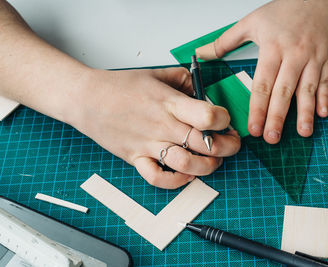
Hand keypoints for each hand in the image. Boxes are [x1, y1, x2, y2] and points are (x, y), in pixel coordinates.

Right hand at [72, 67, 240, 188]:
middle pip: (206, 144)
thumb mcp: (156, 74)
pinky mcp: (136, 158)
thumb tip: (203, 90)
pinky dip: (176, 181)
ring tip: (213, 160)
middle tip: (231, 143)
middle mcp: (162, 125)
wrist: (86, 98)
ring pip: (187, 165)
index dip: (225, 120)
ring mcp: (148, 144)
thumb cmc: (120, 86)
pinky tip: (186, 174)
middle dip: (227, 147)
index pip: (209, 116)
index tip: (225, 120)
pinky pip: (158, 178)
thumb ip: (183, 79)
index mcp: (169, 102)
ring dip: (208, 166)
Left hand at [198, 0, 327, 143]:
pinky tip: (321, 114)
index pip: (263, 84)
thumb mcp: (251, 21)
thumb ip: (225, 40)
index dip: (257, 108)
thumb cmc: (284, 11)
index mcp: (273, 48)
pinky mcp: (325, 60)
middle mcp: (294, 55)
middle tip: (271, 137)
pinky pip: (325, 81)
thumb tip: (202, 53)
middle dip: (277, 117)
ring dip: (305, 113)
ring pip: (307, 89)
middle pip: (284, 91)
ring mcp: (312, 59)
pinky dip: (324, 98)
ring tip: (302, 133)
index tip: (253, 128)